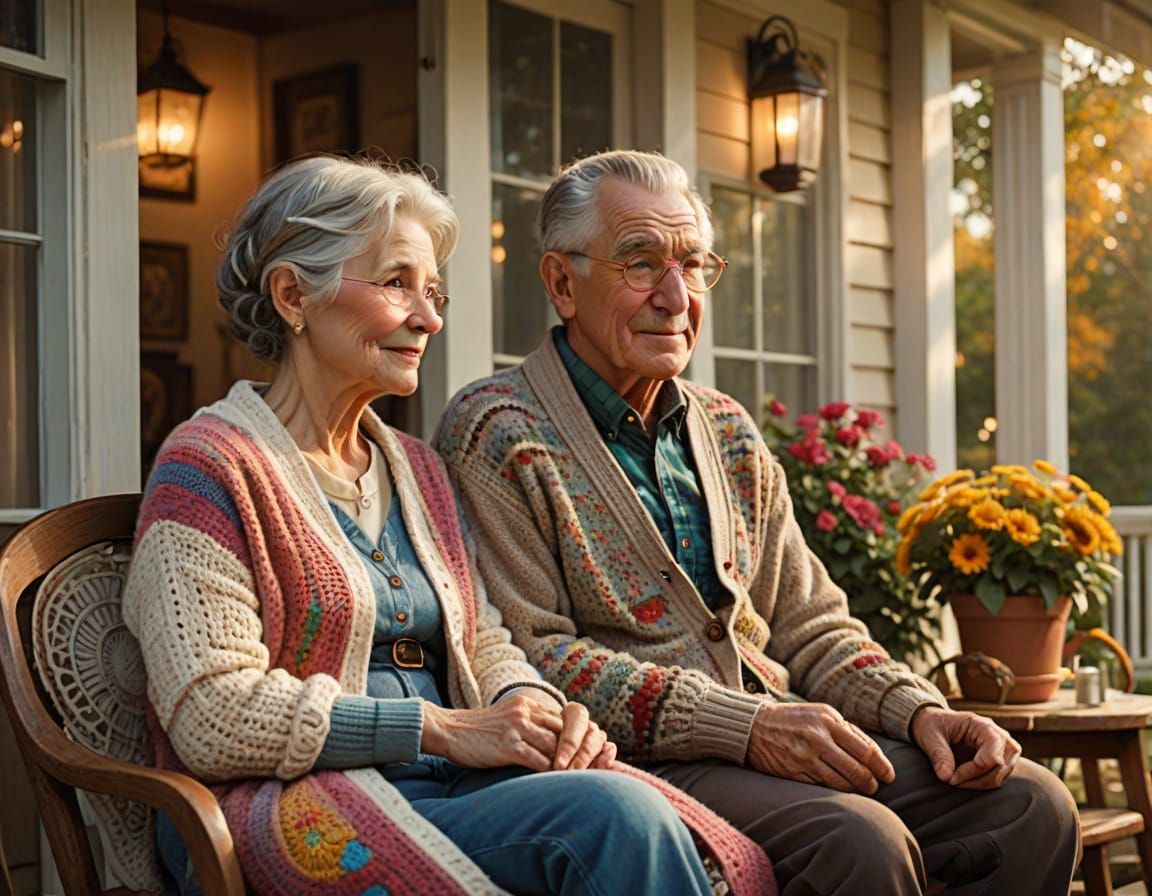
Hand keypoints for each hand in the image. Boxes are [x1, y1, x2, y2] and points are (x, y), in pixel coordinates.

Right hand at [421, 691, 615, 771]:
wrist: (448, 730)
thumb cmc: (478, 732)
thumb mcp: (508, 719)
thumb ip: (531, 725)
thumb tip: (555, 743)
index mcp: (528, 704)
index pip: (566, 720)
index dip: (582, 739)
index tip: (594, 756)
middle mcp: (526, 711)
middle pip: (567, 732)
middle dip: (582, 753)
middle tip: (596, 770)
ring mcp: (517, 727)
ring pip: (557, 747)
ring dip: (570, 766)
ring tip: (581, 782)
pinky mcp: (508, 745)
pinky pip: (539, 762)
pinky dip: (552, 775)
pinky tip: (559, 785)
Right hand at [746, 702, 894, 793]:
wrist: (754, 725)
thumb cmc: (795, 719)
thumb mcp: (821, 714)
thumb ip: (848, 730)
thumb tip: (875, 753)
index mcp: (827, 720)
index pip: (865, 749)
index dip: (881, 766)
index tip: (889, 776)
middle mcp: (816, 737)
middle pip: (856, 769)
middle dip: (870, 782)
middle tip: (875, 787)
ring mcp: (802, 756)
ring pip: (840, 782)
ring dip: (854, 790)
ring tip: (859, 790)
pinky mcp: (791, 772)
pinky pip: (820, 787)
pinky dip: (832, 791)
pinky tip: (838, 790)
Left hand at [911, 705, 1020, 788]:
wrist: (936, 725)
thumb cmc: (933, 725)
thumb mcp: (930, 735)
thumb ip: (939, 754)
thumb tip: (946, 776)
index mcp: (982, 725)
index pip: (993, 752)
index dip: (975, 768)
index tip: (953, 776)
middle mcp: (998, 736)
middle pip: (1000, 766)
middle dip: (975, 779)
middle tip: (950, 781)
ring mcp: (1001, 750)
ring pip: (999, 777)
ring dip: (977, 784)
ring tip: (953, 780)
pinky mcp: (998, 762)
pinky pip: (995, 780)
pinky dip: (979, 784)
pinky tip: (961, 781)